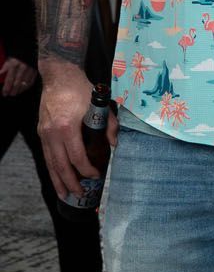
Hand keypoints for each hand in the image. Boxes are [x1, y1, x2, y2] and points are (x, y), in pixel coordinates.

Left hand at [1, 57, 38, 96]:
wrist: (27, 51)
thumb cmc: (15, 58)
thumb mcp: (8, 61)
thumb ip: (4, 68)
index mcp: (14, 65)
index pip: (9, 79)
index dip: (6, 87)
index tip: (4, 93)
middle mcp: (23, 68)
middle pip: (17, 83)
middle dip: (13, 90)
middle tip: (9, 95)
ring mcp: (30, 70)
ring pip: (25, 83)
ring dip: (19, 90)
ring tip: (15, 94)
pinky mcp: (35, 71)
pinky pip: (31, 81)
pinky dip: (27, 87)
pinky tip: (23, 89)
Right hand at [35, 70, 96, 199]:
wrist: (59, 76)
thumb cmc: (81, 90)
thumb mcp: (101, 105)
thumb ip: (109, 126)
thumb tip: (115, 145)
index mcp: (68, 127)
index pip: (77, 156)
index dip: (86, 169)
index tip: (96, 175)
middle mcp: (52, 133)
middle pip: (60, 165)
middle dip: (70, 182)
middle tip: (81, 194)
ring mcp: (44, 134)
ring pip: (50, 163)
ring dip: (58, 180)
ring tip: (65, 195)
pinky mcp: (41, 133)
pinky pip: (46, 156)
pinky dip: (51, 169)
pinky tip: (57, 178)